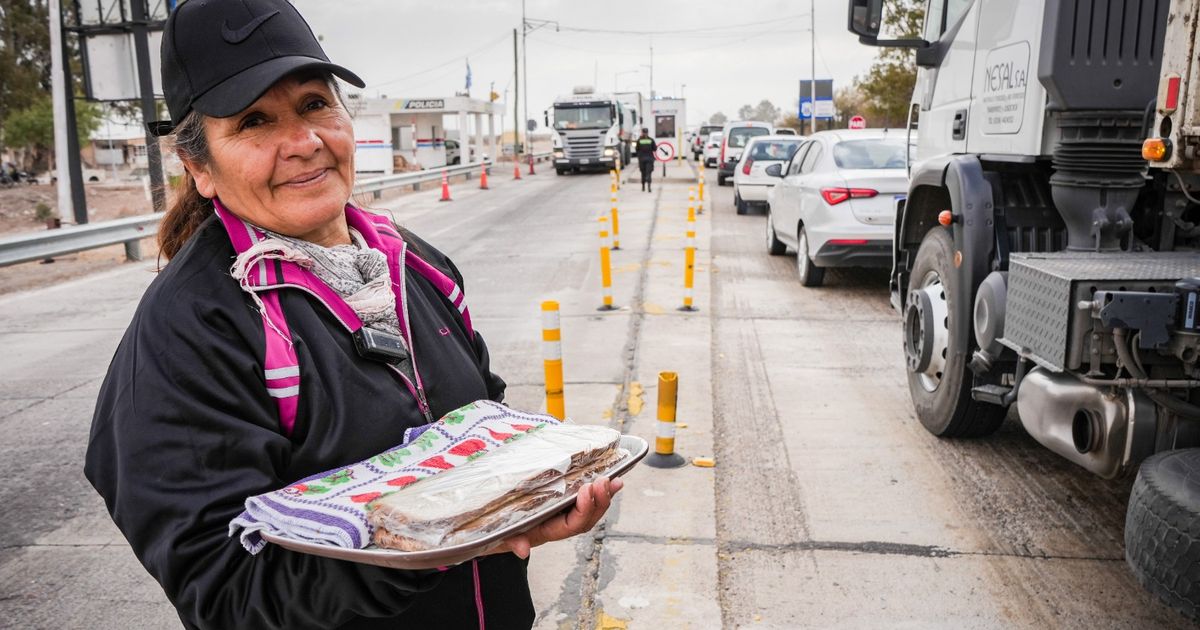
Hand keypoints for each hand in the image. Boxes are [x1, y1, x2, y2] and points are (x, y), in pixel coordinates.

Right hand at [486, 476, 623, 558]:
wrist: (493, 526)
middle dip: (599, 501)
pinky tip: (612, 480)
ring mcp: (564, 513)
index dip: (584, 509)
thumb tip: (523, 551)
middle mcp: (560, 524)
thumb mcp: (500, 536)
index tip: (586, 490)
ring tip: (614, 480)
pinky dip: (600, 491)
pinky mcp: (564, 502)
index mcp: (548, 531)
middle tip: (605, 481)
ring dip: (604, 496)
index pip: (572, 525)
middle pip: (587, 518)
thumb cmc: (498, 530)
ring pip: (591, 510)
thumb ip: (511, 542)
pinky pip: (587, 500)